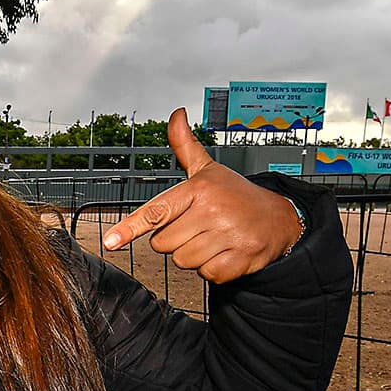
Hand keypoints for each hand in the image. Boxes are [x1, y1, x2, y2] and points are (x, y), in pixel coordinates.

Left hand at [103, 108, 301, 283]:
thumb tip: (175, 115)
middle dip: (175, 240)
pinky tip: (226, 251)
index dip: (130, 227)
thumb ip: (185, 146)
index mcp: (199, 189)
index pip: (157, 211)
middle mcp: (213, 211)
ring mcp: (228, 236)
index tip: (110, 241)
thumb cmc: (236, 195)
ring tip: (213, 238)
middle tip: (198, 227)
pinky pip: (207, 275)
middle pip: (163, 243)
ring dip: (194, 255)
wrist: (280, 218)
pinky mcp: (240, 259)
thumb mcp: (209, 169)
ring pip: (183, 261)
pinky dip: (214, 268)